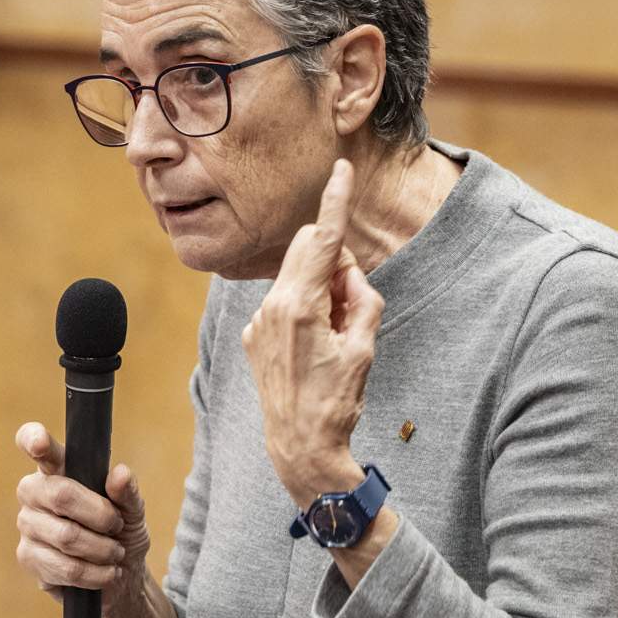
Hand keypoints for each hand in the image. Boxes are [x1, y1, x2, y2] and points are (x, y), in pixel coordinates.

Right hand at [14, 423, 151, 598]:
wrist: (120, 574)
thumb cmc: (121, 531)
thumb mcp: (133, 510)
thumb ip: (127, 492)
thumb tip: (120, 474)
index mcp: (57, 467)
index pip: (35, 444)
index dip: (33, 440)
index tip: (40, 442)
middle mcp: (34, 491)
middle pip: (61, 495)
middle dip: (100, 515)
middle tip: (117, 526)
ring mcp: (27, 524)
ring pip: (67, 536)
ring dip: (102, 549)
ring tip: (115, 553)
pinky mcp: (28, 557)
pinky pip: (65, 567)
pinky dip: (96, 574)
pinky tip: (107, 573)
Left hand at [241, 159, 384, 507]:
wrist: (300, 448)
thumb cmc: (337, 401)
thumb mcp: (364, 347)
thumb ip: (362, 297)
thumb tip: (348, 272)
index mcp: (301, 306)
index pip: (323, 240)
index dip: (336, 202)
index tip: (341, 169)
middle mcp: (271, 307)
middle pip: (307, 251)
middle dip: (335, 261)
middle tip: (354, 302)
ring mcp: (257, 322)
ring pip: (296, 278)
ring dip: (321, 290)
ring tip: (334, 337)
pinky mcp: (252, 336)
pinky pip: (283, 303)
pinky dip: (304, 310)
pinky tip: (312, 350)